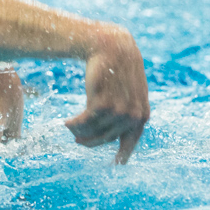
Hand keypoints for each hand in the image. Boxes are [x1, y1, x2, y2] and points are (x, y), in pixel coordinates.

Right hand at [66, 26, 149, 163]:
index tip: (116, 165)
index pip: (131, 141)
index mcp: (142, 114)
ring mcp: (119, 111)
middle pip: (107, 139)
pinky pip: (84, 123)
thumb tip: (118, 132)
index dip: (122, 154)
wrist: (110, 44)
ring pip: (93, 132)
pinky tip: (66, 122)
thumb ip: (128, 109)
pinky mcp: (102, 104)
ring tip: (70, 126)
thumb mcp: (130, 89)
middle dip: (90, 141)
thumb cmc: (117, 67)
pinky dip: (74, 125)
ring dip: (79, 132)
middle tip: (77, 141)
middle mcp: (133, 116)